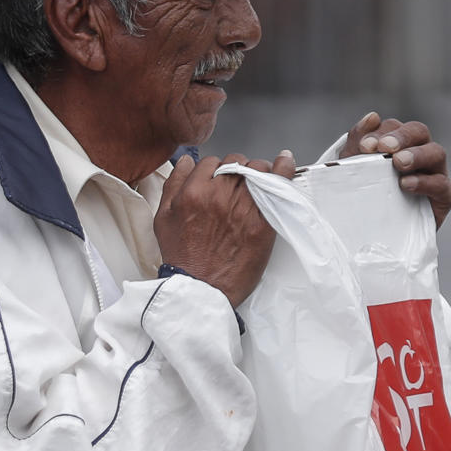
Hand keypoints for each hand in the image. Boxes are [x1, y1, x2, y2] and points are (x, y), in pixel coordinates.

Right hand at [153, 150, 296, 305]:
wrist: (201, 289)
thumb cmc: (183, 258)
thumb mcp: (164, 218)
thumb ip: (174, 184)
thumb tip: (186, 160)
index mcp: (194, 192)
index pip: (212, 162)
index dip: (218, 169)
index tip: (222, 180)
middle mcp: (219, 195)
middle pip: (237, 162)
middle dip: (239, 169)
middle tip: (240, 185)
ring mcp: (242, 208)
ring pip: (258, 169)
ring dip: (259, 172)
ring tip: (260, 183)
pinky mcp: (262, 222)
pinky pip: (277, 186)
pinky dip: (284, 172)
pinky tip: (286, 163)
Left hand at [344, 112, 450, 228]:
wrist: (371, 235)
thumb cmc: (366, 197)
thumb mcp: (354, 170)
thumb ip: (358, 143)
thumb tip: (372, 117)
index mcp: (399, 144)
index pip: (395, 127)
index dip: (381, 132)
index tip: (365, 146)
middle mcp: (420, 154)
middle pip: (419, 131)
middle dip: (401, 137)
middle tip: (385, 148)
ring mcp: (435, 173)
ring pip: (436, 152)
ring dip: (417, 154)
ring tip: (398, 163)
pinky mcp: (444, 197)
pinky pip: (443, 185)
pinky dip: (426, 182)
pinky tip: (406, 185)